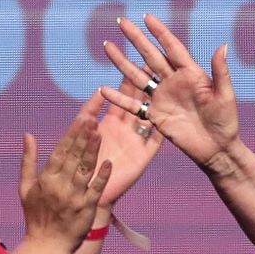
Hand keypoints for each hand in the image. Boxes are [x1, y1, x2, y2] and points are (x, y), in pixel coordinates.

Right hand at [18, 96, 109, 249]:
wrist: (46, 245)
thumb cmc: (36, 215)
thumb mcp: (25, 187)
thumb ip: (28, 160)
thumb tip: (28, 135)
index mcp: (46, 179)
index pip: (60, 151)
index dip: (71, 134)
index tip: (81, 117)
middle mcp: (59, 186)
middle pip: (73, 157)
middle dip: (83, 137)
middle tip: (93, 118)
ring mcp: (74, 197)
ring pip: (85, 170)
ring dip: (92, 151)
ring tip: (100, 133)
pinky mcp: (86, 208)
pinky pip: (96, 189)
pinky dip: (102, 176)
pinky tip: (109, 163)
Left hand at [91, 76, 163, 210]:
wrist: (89, 194)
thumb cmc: (81, 167)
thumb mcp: (79, 137)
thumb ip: (86, 116)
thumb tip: (96, 93)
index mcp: (109, 122)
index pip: (120, 95)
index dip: (129, 78)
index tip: (137, 59)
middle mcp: (125, 128)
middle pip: (139, 101)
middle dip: (147, 83)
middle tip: (157, 63)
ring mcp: (136, 142)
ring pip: (150, 116)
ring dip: (159, 101)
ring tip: (170, 84)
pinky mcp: (143, 157)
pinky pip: (156, 141)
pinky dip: (165, 130)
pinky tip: (175, 117)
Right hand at [100, 14, 239, 175]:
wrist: (217, 148)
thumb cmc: (226, 120)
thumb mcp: (226, 95)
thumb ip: (221, 72)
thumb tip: (222, 45)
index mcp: (191, 73)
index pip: (172, 48)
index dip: (160, 32)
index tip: (147, 17)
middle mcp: (174, 82)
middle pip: (150, 56)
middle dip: (136, 39)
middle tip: (122, 21)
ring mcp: (162, 97)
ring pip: (137, 75)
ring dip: (122, 62)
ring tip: (107, 46)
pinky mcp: (155, 115)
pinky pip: (134, 105)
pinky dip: (119, 99)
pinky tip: (103, 90)